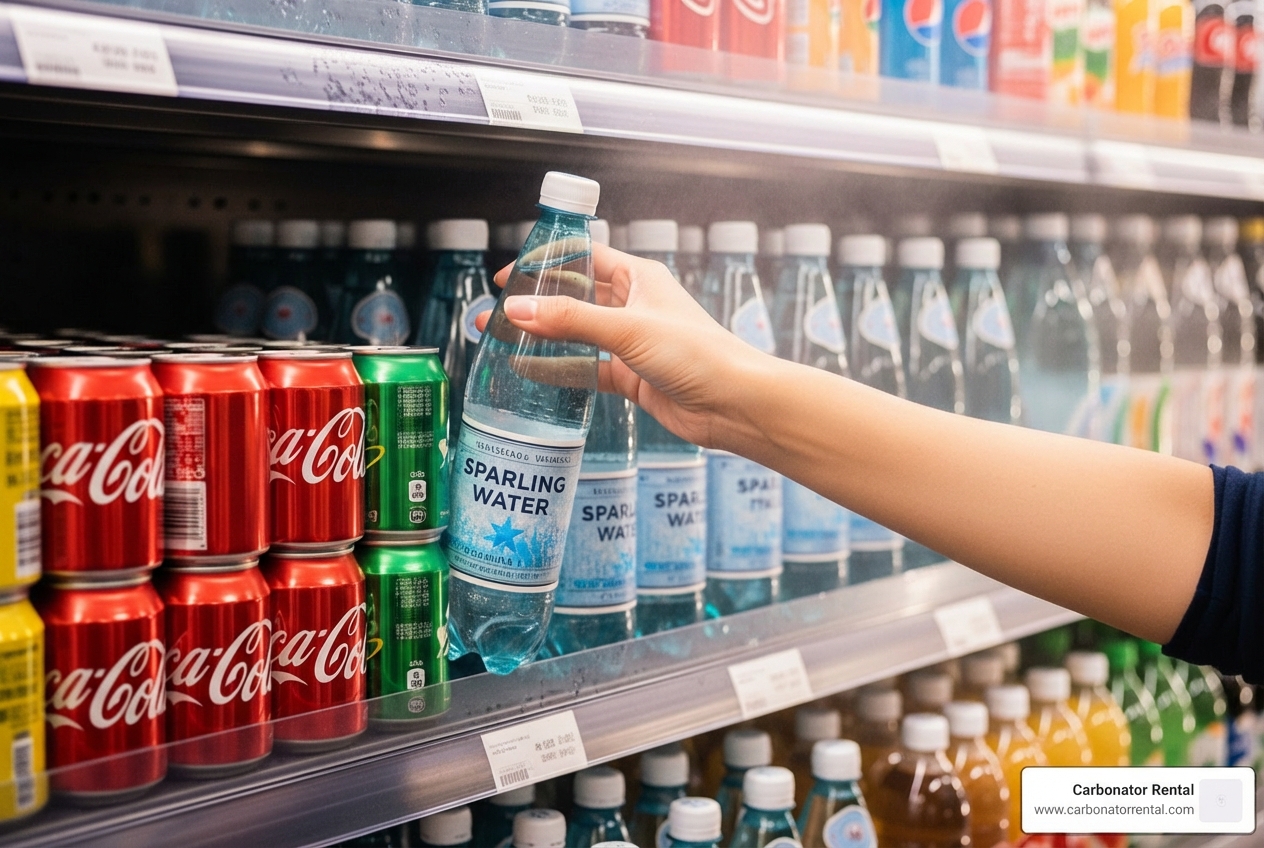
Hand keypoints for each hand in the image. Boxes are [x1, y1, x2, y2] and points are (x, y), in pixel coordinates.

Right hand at [479, 244, 772, 449]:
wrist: (733, 404)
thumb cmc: (698, 354)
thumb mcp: (628, 329)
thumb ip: (571, 321)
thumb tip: (518, 309)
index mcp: (639, 278)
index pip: (583, 257)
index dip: (545, 262)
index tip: (510, 275)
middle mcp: (634, 306)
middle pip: (574, 297)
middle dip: (536, 304)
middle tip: (496, 312)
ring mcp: (631, 342)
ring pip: (577, 334)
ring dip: (542, 337)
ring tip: (501, 341)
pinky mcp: (631, 375)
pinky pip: (586, 368)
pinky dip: (559, 369)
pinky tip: (530, 373)